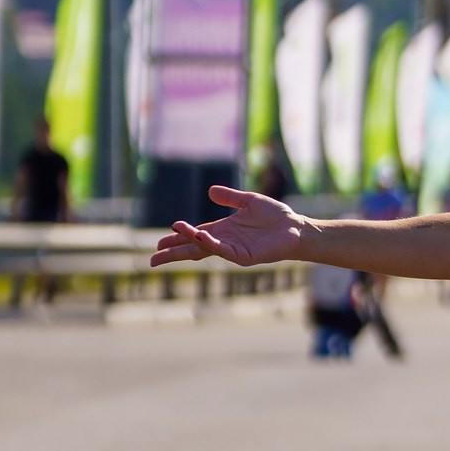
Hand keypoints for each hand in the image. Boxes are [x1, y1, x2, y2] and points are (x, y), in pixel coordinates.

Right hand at [148, 184, 306, 270]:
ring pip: (205, 249)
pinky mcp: (245, 256)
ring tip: (172, 236)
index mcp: (223, 230)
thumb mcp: (248, 201)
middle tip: (153, 259)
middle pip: (193, 248)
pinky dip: (211, 244)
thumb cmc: (275, 216)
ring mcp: (234, 250)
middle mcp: (225, 242)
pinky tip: (200, 236)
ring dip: (188, 242)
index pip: (194, 236)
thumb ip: (230, 197)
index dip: (178, 238)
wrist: (296, 228)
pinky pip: (223, 251)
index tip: (160, 242)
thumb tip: (210, 191)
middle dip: (174, 253)